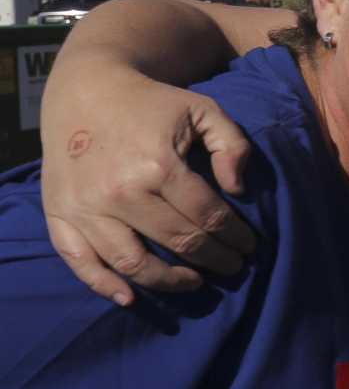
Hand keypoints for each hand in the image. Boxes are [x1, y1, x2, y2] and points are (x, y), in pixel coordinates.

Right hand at [40, 73, 255, 305]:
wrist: (87, 90)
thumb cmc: (153, 104)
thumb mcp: (203, 109)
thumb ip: (233, 145)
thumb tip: (239, 190)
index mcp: (157, 165)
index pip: (208, 217)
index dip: (236, 237)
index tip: (250, 246)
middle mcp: (119, 192)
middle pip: (178, 242)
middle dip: (214, 260)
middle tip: (233, 267)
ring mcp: (85, 207)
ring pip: (132, 263)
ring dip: (169, 281)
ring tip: (196, 282)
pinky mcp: (59, 214)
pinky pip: (80, 261)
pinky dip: (104, 285)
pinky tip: (131, 298)